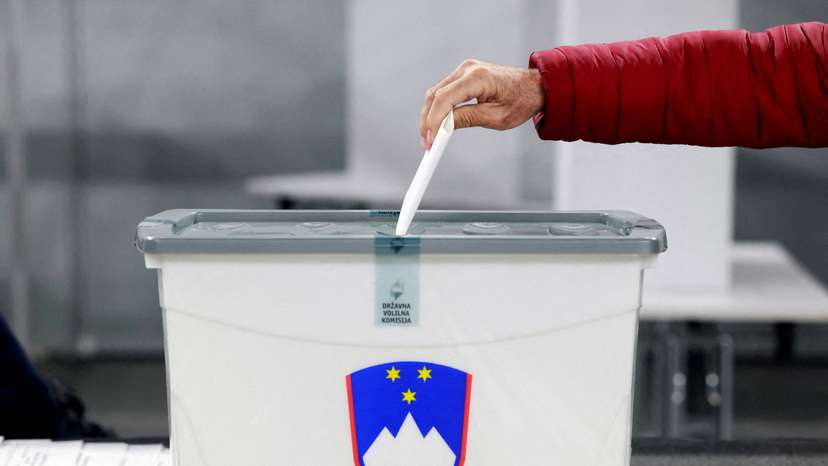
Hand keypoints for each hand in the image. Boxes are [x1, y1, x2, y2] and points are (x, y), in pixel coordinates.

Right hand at [419, 59, 544, 148]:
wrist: (536, 86)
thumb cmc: (522, 101)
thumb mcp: (496, 117)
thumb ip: (467, 119)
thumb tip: (443, 126)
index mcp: (478, 77)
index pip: (444, 98)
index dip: (433, 121)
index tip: (430, 140)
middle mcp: (468, 68)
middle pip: (435, 95)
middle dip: (428, 120)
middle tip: (427, 142)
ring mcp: (465, 69)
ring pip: (436, 93)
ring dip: (431, 115)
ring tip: (431, 137)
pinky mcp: (464, 74)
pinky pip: (444, 91)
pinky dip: (438, 108)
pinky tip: (438, 124)